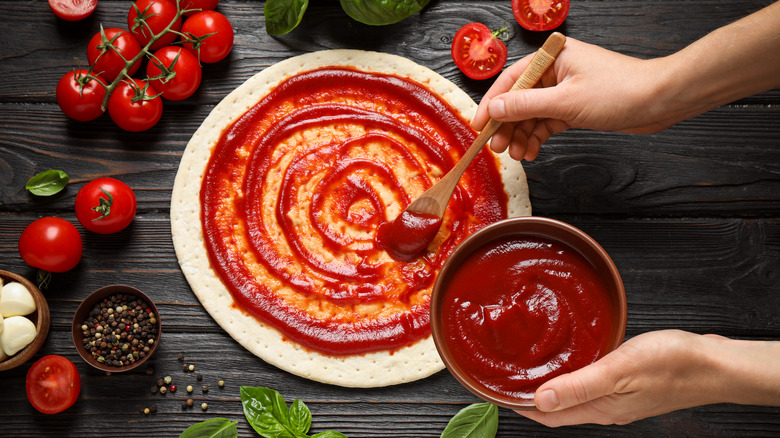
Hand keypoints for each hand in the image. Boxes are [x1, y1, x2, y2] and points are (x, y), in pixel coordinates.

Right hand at [471, 38, 675, 160]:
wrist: (659, 101)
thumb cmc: (620, 91)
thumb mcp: (565, 101)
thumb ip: (525, 106)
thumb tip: (493, 110)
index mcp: (552, 57)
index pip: (511, 80)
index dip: (492, 104)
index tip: (480, 126)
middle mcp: (556, 71)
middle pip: (519, 99)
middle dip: (508, 125)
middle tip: (498, 147)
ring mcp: (565, 90)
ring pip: (532, 114)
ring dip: (522, 135)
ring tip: (518, 154)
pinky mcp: (574, 107)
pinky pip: (546, 123)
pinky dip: (538, 137)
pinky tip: (533, 151)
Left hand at [516, 330, 779, 425]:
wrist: (715, 365)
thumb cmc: (674, 365)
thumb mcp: (619, 370)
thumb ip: (578, 386)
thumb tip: (539, 401)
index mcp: (599, 408)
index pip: (546, 414)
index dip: (518, 406)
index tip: (495, 394)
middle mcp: (605, 408)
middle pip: (556, 409)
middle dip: (527, 399)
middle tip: (505, 381)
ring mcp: (618, 399)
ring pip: (572, 397)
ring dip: (548, 388)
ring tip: (529, 372)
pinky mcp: (629, 387)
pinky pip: (590, 386)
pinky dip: (572, 378)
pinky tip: (571, 363)